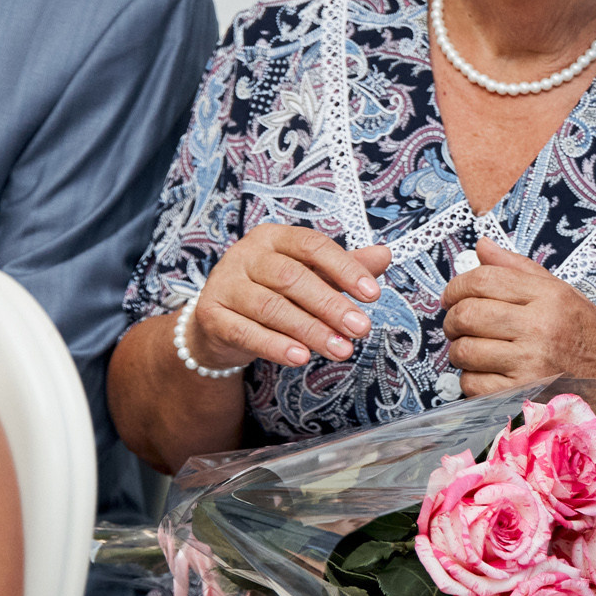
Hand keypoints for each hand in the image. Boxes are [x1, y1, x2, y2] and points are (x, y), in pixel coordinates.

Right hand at [188, 227, 390, 369]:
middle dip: (331, 306)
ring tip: (340, 349)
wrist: (220, 321)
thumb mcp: (309, 275)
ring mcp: (225, 283)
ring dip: (310, 331)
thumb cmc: (271, 292)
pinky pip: (245, 332)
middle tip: (360, 329)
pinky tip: (301, 357)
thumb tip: (384, 255)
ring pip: (271, 307)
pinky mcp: (211, 315)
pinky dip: (275, 346)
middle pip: (292, 278)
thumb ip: (343, 267)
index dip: (344, 268)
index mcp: (274, 237)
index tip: (372, 294)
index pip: (312, 245)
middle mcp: (246, 255)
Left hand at [441, 237, 595, 430]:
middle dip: (452, 319)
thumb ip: (521, 271)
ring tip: (475, 351)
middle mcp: (540, 327)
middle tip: (457, 325)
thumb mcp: (567, 296)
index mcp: (551, 297)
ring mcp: (531, 364)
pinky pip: (473, 385)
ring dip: (460, 352)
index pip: (484, 279)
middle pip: (468, 314)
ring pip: (465, 351)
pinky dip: (471, 381)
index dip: (458, 285)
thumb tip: (482, 247)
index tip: (453, 295)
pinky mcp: (523, 396)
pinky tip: (488, 376)